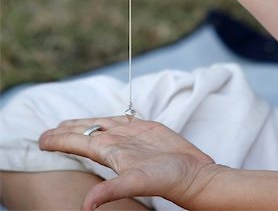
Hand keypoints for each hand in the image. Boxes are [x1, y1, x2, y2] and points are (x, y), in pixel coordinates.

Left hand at [39, 116, 215, 210]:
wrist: (192, 174)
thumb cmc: (167, 178)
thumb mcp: (138, 182)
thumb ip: (112, 190)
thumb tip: (86, 206)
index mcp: (111, 152)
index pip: (78, 143)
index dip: (59, 140)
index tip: (41, 140)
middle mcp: (117, 142)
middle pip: (85, 133)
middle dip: (65, 132)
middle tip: (46, 133)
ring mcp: (130, 135)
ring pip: (100, 124)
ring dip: (82, 123)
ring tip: (66, 124)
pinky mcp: (145, 128)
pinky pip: (121, 120)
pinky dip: (108, 119)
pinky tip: (102, 119)